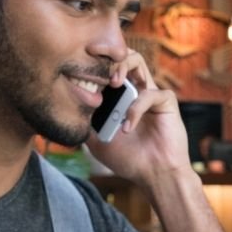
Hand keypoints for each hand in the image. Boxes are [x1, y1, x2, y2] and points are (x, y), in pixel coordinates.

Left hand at [84, 49, 191, 186]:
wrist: (154, 175)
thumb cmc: (129, 159)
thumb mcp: (97, 142)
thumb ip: (85, 125)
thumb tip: (66, 111)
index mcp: (119, 97)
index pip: (106, 69)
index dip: (93, 65)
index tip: (77, 71)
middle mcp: (134, 90)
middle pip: (120, 56)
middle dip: (107, 57)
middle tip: (95, 70)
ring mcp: (150, 93)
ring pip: (138, 61)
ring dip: (122, 67)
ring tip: (113, 83)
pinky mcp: (166, 101)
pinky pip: (151, 94)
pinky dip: (136, 109)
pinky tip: (127, 128)